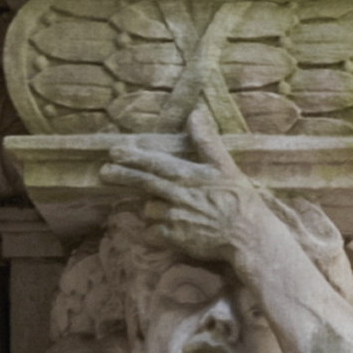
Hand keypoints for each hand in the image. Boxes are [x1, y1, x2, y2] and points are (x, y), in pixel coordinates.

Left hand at [106, 105, 268, 270]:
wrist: (248, 236)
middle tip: (104, 172)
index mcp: (186, 175)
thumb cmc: (240, 200)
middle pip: (143, 183)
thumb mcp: (226, 166)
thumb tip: (194, 113)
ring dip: (151, 207)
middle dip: (121, 175)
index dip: (132, 156)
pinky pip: (152, 233)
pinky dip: (154, 230)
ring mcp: (173, 218)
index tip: (113, 151)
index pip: (153, 163)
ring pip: (149, 209)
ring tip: (164, 207)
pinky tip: (165, 228)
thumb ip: (206, 140)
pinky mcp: (174, 239)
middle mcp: (175, 195)